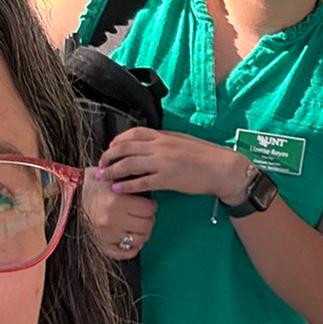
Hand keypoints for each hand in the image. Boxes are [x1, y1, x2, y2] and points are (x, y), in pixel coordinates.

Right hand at [82, 174, 157, 259]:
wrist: (70, 193)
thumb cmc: (93, 183)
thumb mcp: (112, 177)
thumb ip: (131, 184)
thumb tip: (148, 189)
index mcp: (116, 201)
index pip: (149, 209)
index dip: (151, 206)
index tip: (148, 204)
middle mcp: (112, 219)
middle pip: (146, 225)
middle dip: (148, 219)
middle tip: (143, 215)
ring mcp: (106, 234)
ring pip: (138, 240)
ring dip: (141, 234)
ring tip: (137, 226)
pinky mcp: (100, 243)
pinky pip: (122, 253)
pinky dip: (130, 250)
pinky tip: (133, 243)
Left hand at [97, 127, 251, 200]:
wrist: (222, 168)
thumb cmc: (205, 156)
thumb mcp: (182, 142)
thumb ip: (164, 143)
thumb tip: (149, 146)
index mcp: (164, 136)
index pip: (134, 133)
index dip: (118, 140)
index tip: (110, 147)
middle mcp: (161, 147)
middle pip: (126, 148)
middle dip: (109, 157)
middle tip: (100, 165)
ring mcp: (163, 163)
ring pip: (129, 165)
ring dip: (113, 171)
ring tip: (103, 178)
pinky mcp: (167, 180)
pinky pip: (141, 182)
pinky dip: (127, 186)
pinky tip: (118, 189)